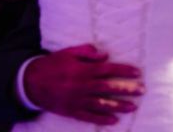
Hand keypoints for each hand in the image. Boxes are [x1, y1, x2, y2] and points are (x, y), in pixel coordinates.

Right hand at [24, 44, 142, 124]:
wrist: (30, 83)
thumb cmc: (53, 64)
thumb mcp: (68, 52)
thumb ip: (87, 52)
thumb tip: (106, 55)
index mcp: (83, 71)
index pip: (108, 70)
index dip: (124, 71)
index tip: (138, 72)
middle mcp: (82, 86)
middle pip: (108, 88)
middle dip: (127, 89)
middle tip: (142, 90)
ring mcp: (76, 100)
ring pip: (101, 104)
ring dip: (118, 105)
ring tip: (133, 106)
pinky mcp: (71, 111)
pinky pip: (89, 116)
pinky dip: (102, 119)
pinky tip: (114, 120)